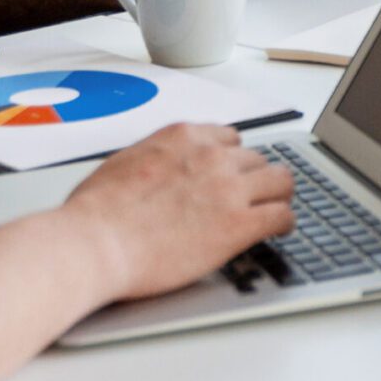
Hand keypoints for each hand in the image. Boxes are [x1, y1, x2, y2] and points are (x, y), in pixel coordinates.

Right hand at [61, 124, 296, 300]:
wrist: (95, 243)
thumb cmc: (96, 212)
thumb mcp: (124, 164)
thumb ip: (153, 160)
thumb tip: (154, 170)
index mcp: (183, 138)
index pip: (228, 138)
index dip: (232, 159)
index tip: (233, 171)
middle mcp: (212, 157)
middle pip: (256, 160)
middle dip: (255, 178)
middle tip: (255, 195)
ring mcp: (229, 189)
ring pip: (280, 181)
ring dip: (279, 194)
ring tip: (278, 207)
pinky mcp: (239, 225)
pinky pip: (282, 216)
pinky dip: (285, 222)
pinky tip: (282, 229)